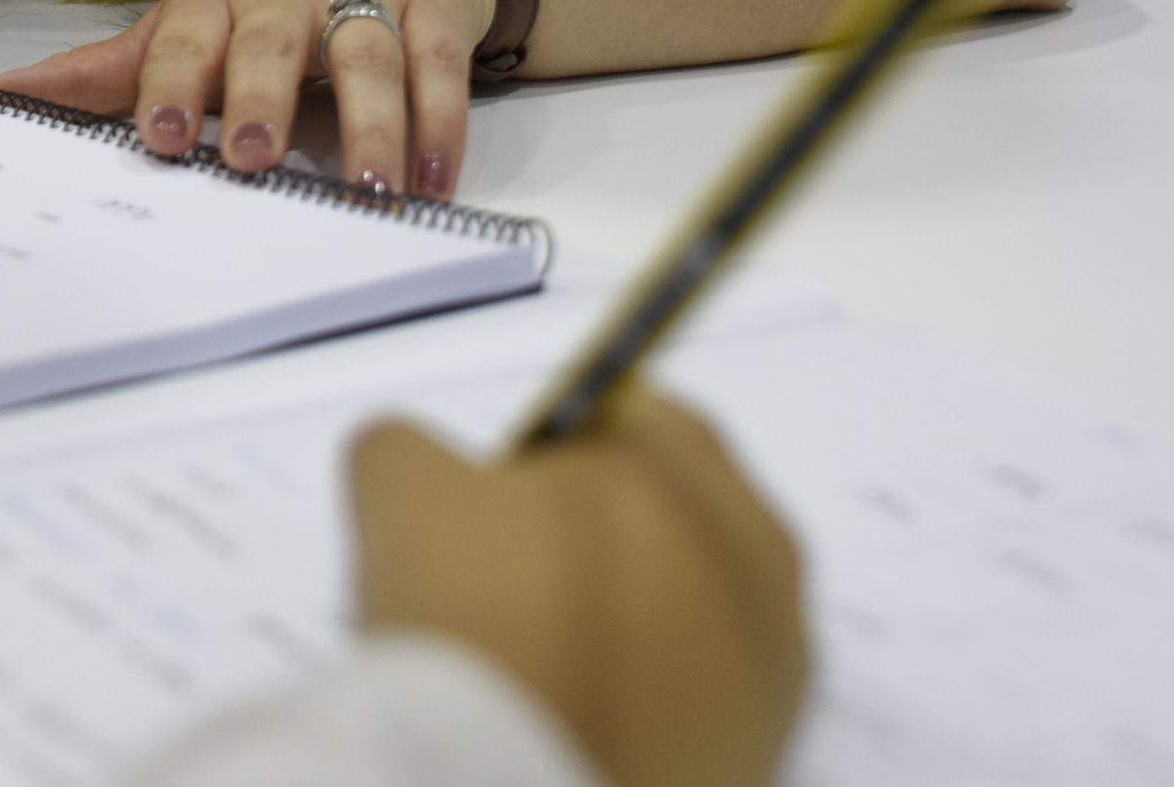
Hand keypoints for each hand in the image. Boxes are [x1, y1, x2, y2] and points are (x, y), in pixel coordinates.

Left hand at [0, 0, 493, 196]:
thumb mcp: (187, 26)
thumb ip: (104, 72)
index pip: (185, 39)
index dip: (171, 84)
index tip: (158, 137)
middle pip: (274, 39)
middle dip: (263, 95)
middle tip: (252, 156)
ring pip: (367, 54)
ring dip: (370, 124)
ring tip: (368, 189)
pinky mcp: (431, 9)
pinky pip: (440, 67)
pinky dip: (441, 125)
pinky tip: (434, 183)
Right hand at [351, 395, 807, 786]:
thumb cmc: (484, 620)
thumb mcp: (400, 487)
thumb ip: (409, 447)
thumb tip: (418, 468)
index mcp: (692, 468)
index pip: (621, 420)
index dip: (544, 456)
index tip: (487, 507)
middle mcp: (762, 566)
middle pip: (659, 526)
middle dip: (586, 546)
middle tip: (497, 589)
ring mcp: (773, 675)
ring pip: (676, 623)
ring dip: (611, 632)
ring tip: (527, 670)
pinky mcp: (759, 763)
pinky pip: (685, 712)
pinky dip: (631, 710)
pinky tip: (561, 722)